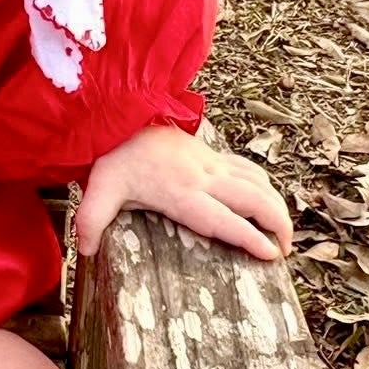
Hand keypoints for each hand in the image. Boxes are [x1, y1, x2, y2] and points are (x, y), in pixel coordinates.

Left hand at [75, 125, 292, 262]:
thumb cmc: (112, 157)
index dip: (249, 237)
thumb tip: (83, 251)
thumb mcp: (98, 190)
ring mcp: (211, 163)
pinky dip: (264, 185)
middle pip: (253, 199)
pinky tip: (266, 200)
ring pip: (257, 182)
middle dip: (277, 224)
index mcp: (180, 193)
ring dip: (276, 205)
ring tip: (283, 232)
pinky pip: (247, 169)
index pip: (222, 219)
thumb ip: (91, 221)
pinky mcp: (211, 154)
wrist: (120, 114)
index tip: (271, 254)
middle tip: (285, 250)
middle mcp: (203, 178)